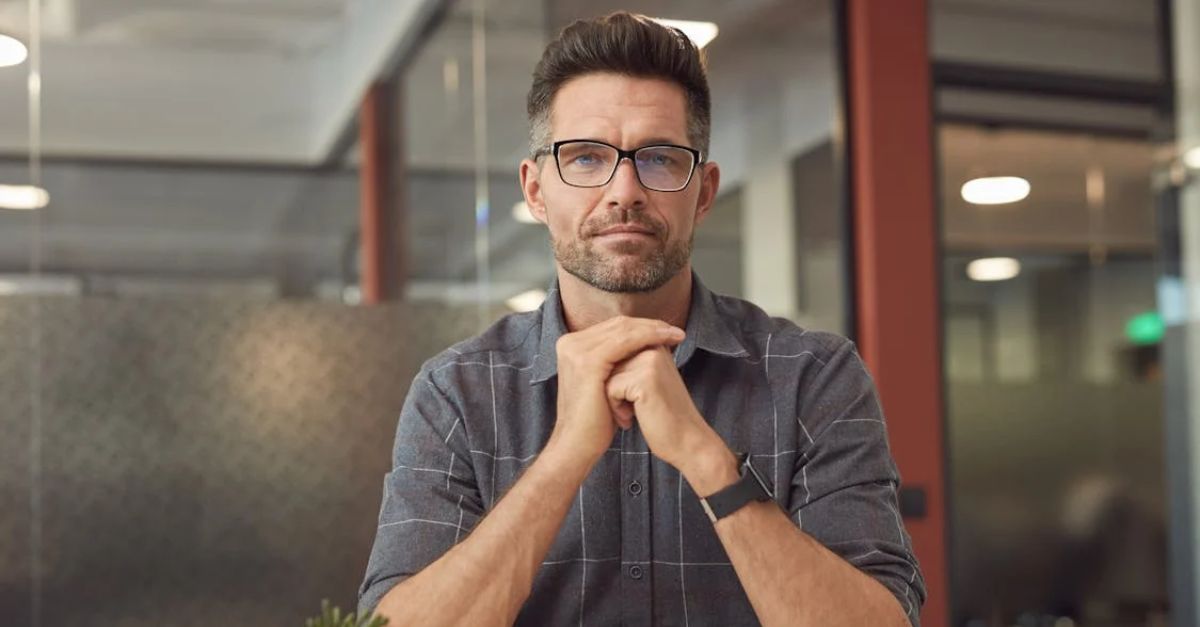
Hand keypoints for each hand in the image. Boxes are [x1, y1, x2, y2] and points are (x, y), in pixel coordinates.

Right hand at [548, 317, 685, 465]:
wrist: (578, 445)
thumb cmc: (596, 420)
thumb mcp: (605, 383)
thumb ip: (616, 361)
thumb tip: (644, 345)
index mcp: (572, 345)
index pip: (613, 327)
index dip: (642, 326)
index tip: (667, 331)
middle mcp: (570, 343)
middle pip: (618, 324)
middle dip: (650, 325)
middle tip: (676, 331)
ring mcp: (577, 350)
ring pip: (623, 329)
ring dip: (654, 329)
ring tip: (677, 335)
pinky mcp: (588, 361)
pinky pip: (625, 341)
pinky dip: (648, 338)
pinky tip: (666, 341)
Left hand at [605, 346, 737, 491]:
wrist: (686, 441)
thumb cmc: (662, 415)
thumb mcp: (646, 381)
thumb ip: (628, 363)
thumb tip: (598, 356)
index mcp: (654, 343)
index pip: (615, 353)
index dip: (617, 380)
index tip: (637, 396)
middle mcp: (653, 346)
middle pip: (608, 364)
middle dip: (614, 389)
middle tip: (634, 407)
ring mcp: (650, 360)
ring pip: (607, 376)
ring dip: (613, 399)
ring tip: (634, 412)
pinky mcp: (645, 378)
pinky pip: (610, 389)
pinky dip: (616, 407)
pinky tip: (632, 417)